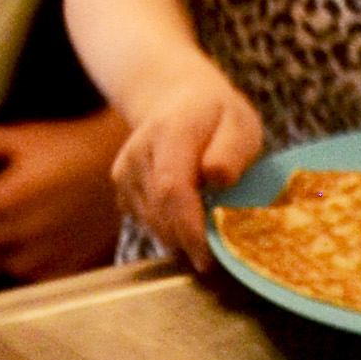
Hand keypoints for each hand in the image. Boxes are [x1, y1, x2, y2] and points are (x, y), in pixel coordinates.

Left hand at [0, 113, 130, 280]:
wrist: (122, 161)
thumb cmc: (69, 145)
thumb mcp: (25, 138)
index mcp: (11, 198)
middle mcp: (28, 230)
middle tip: (2, 208)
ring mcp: (51, 252)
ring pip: (9, 264)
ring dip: (8, 249)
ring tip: (22, 227)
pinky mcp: (72, 264)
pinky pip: (39, 276)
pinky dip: (35, 264)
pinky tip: (42, 242)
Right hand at [110, 65, 261, 268]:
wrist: (177, 101)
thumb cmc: (217, 118)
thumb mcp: (239, 124)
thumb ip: (231, 150)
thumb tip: (217, 177)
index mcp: (170, 132)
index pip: (172, 187)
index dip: (189, 228)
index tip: (209, 258)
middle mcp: (138, 152)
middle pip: (159, 213)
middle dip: (189, 241)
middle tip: (219, 252)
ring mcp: (124, 171)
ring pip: (152, 223)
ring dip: (181, 236)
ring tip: (208, 226)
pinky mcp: (121, 188)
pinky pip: (146, 222)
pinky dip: (169, 229)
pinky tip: (188, 214)